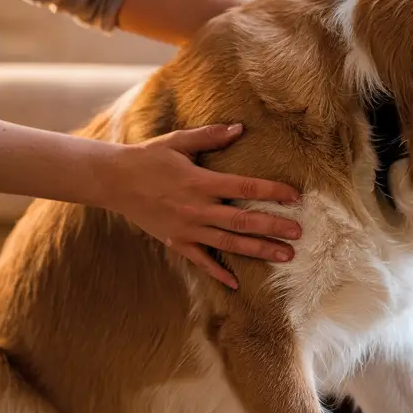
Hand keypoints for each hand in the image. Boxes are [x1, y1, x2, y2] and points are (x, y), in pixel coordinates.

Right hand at [95, 123, 301, 288]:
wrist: (114, 181)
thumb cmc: (148, 158)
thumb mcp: (178, 142)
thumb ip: (210, 137)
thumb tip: (239, 127)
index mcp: (201, 182)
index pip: (246, 186)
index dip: (273, 191)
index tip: (296, 196)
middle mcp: (198, 208)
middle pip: (243, 220)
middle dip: (274, 227)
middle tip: (299, 234)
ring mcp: (187, 229)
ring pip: (230, 243)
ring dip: (259, 250)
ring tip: (285, 256)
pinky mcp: (176, 241)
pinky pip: (201, 260)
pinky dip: (218, 273)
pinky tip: (236, 284)